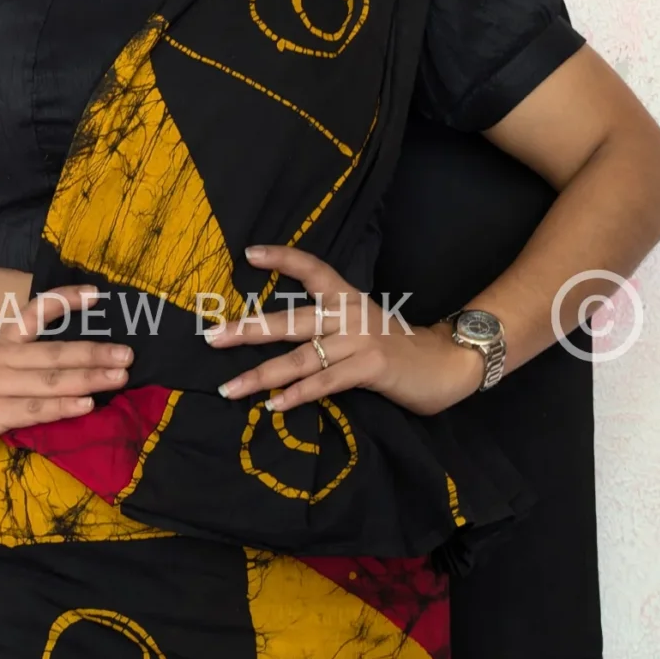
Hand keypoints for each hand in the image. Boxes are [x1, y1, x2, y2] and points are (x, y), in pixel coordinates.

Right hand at [0, 285, 134, 458]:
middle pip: (54, 352)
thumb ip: (24, 355)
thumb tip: (72, 357)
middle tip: (128, 354)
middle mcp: (1, 357)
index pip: (35, 311)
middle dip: (95, 353)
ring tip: (119, 377)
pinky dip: (63, 407)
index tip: (97, 294)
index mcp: (1, 340)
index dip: (65, 300)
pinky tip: (87, 405)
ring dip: (88, 378)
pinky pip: (35, 409)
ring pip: (50, 380)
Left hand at [202, 244, 484, 416]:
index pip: (312, 269)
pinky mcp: (370, 366)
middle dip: (247, 329)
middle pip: (290, 319)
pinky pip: (325, 382)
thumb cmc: (401, 350)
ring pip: (300, 357)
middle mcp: (350, 314)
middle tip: (211, 336)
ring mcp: (360, 340)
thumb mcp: (364, 330)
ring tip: (229, 388)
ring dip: (261, 375)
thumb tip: (285, 350)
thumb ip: (330, 334)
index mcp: (348, 299)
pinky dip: (297, 394)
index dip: (283, 259)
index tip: (249, 254)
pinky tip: (274, 404)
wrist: (448, 363)